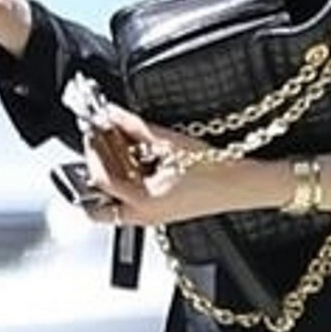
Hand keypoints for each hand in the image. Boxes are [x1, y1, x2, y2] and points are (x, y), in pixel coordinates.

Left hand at [82, 102, 248, 225]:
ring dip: (108, 176)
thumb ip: (134, 127)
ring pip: (111, 204)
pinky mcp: (157, 212)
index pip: (100, 179)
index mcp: (142, 203)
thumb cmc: (214, 171)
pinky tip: (132, 161)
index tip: (91, 130)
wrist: (239, 185)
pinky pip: (128, 200)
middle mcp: (142, 216)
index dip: (92, 151)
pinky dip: (123, 181)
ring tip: (114, 150)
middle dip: (93, 174)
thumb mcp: (169, 143)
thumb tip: (111, 114)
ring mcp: (149, 217)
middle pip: (97, 204)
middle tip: (95, 147)